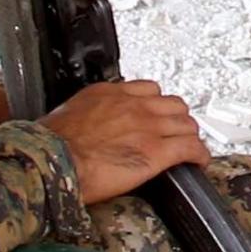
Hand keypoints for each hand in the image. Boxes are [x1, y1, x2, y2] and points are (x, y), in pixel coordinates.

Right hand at [44, 78, 211, 205]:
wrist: (52, 162)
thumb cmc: (51, 146)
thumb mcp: (66, 115)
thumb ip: (85, 115)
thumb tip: (83, 129)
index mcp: (110, 93)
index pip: (148, 89)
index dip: (156, 104)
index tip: (156, 115)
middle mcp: (134, 105)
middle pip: (173, 104)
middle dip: (177, 119)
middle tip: (175, 133)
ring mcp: (148, 127)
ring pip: (187, 123)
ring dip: (189, 136)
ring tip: (188, 148)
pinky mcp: (157, 151)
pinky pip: (191, 147)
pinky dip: (199, 154)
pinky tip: (199, 162)